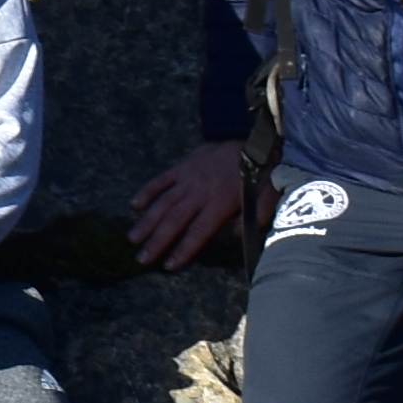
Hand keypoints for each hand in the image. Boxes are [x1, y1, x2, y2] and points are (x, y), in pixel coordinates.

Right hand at [126, 139, 261, 272]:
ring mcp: (188, 178)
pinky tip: (134, 206)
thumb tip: (237, 235)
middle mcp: (200, 192)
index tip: (168, 265)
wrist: (254, 137)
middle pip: (174, 221)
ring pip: (163, 202)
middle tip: (141, 259)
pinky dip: (147, 191)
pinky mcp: (183, 166)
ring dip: (147, 221)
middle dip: (157, 241)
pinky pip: (161, 180)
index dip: (183, 249)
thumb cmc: (263, 170)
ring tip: (132, 238)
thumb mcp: (270, 193)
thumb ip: (257, 214)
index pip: (198, 231)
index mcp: (220, 202)